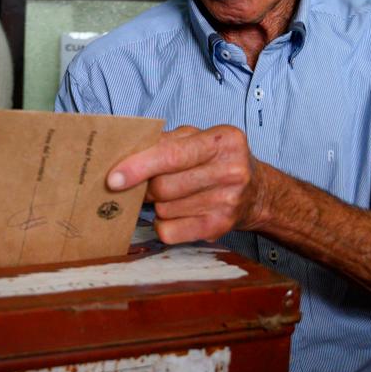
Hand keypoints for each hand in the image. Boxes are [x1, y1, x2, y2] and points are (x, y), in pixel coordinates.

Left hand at [107, 125, 262, 243]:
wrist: (257, 193)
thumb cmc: (217, 161)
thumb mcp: (198, 139)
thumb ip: (165, 142)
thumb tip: (124, 158)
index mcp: (223, 140)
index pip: (172, 155)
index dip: (138, 166)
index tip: (113, 178)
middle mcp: (230, 170)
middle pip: (163, 186)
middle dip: (146, 187)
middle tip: (149, 185)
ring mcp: (227, 202)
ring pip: (163, 209)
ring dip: (158, 205)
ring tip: (173, 196)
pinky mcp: (219, 227)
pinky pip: (169, 231)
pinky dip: (163, 224)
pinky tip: (176, 214)